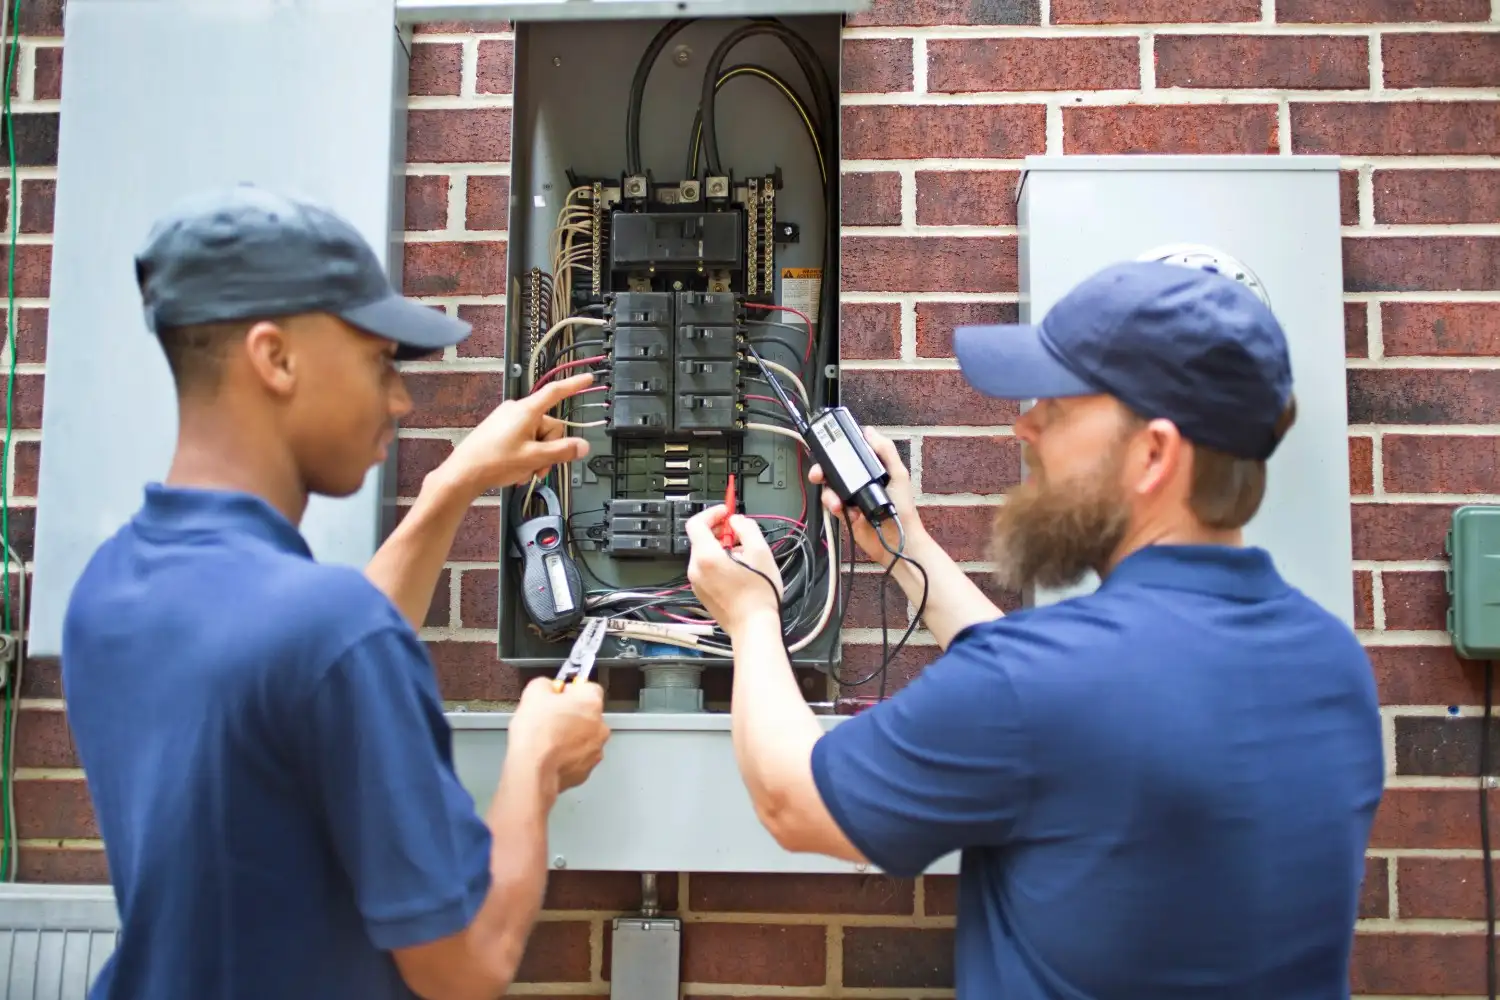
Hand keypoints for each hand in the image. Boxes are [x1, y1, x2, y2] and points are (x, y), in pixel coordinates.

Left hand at [436, 373, 595, 497]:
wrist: (464, 473)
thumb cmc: (493, 462)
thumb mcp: (534, 458)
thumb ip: (562, 451)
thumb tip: (583, 446)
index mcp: (527, 411)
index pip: (556, 393)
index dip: (574, 385)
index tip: (588, 379)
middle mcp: (517, 410)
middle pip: (549, 426)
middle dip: (549, 450)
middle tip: (539, 468)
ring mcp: (508, 420)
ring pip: (537, 437)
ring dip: (537, 456)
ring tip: (525, 471)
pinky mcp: (501, 429)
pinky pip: (524, 439)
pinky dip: (525, 455)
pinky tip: (516, 468)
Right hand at [509, 675, 609, 793]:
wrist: (533, 771)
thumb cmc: (536, 735)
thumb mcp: (533, 693)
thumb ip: (545, 684)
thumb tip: (548, 687)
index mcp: (591, 702)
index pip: (588, 687)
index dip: (571, 690)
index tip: (558, 695)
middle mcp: (600, 726)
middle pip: (588, 713)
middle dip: (571, 714)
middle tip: (549, 718)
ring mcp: (595, 749)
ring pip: (584, 736)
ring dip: (570, 735)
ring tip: (547, 739)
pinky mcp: (587, 769)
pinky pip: (578, 756)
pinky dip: (567, 755)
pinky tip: (550, 754)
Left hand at [684, 504, 783, 636]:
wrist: (753, 626)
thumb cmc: (758, 594)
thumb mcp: (760, 551)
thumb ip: (746, 528)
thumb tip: (737, 521)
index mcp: (706, 557)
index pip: (696, 523)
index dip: (712, 513)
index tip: (726, 513)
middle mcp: (696, 569)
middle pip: (701, 539)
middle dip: (719, 531)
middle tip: (739, 533)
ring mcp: (697, 583)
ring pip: (705, 555)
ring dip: (721, 548)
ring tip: (744, 556)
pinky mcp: (702, 593)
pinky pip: (707, 570)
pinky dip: (719, 563)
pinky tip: (739, 571)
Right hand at [808, 428, 921, 566]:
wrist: (897, 542)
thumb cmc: (904, 509)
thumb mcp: (898, 474)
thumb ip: (885, 451)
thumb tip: (870, 431)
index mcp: (871, 470)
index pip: (850, 454)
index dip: (838, 448)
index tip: (827, 445)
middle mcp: (859, 481)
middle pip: (834, 470)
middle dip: (823, 470)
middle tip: (819, 473)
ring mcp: (851, 497)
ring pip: (829, 488)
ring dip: (829, 493)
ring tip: (837, 502)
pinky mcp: (845, 513)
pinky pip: (831, 505)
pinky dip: (833, 506)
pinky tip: (843, 510)